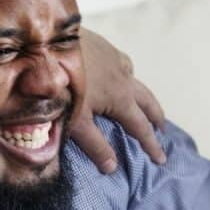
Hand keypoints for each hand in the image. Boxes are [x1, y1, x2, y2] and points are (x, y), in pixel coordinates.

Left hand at [71, 28, 166, 172]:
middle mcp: (123, 77)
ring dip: (142, 95)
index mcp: (120, 98)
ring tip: (143, 103)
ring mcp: (114, 58)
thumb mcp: (76, 121)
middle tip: (161, 130)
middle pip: (147, 101)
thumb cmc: (62, 85)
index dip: (151, 145)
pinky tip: (117, 73)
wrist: (48, 41)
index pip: (140, 127)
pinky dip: (126, 73)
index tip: (161, 159)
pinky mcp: (102, 46)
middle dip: (155, 117)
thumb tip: (112, 167)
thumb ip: (95, 144)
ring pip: (135, 79)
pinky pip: (121, 62)